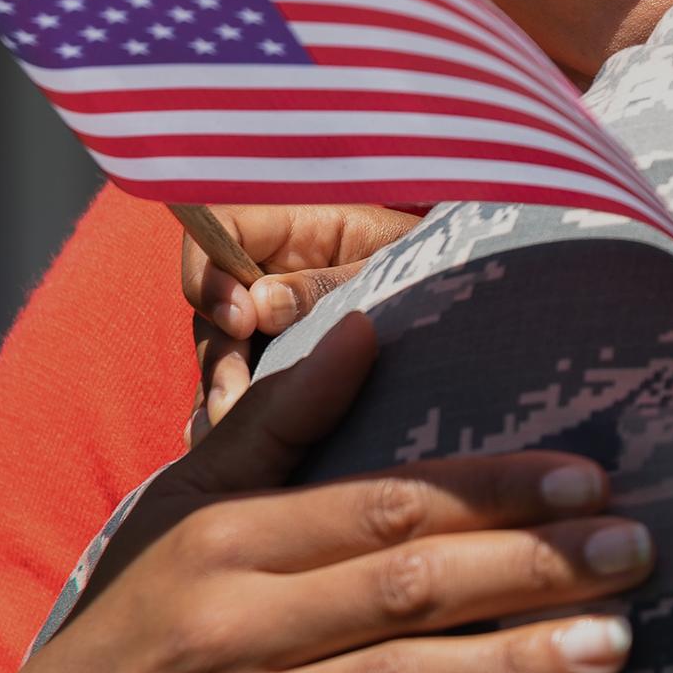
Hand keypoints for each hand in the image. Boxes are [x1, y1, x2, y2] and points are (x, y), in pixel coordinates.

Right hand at [0, 315, 649, 672]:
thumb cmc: (129, 610)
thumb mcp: (185, 501)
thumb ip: (279, 420)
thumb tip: (363, 329)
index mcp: (227, 539)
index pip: (384, 504)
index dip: (490, 489)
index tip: (584, 477)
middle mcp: (239, 627)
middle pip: (408, 590)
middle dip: (529, 567)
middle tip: (632, 547)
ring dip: (515, 662)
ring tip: (613, 641)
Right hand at [184, 204, 421, 440]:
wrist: (460, 304)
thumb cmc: (430, 262)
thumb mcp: (384, 265)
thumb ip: (324, 284)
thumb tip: (259, 305)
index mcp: (291, 225)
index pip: (220, 231)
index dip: (212, 274)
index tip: (239, 321)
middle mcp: (269, 273)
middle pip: (213, 308)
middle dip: (219, 354)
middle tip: (233, 402)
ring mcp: (270, 323)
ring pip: (224, 356)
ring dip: (225, 394)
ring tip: (230, 432)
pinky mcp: (280, 368)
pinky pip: (244, 392)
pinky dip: (236, 420)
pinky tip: (227, 446)